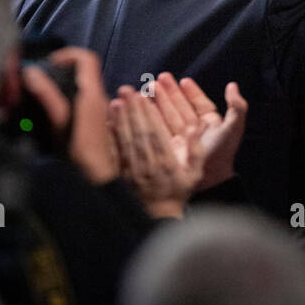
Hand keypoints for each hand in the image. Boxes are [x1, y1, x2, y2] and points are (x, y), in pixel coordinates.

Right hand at [20, 47, 118, 184]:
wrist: (100, 174)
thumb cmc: (81, 148)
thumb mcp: (60, 120)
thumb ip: (47, 95)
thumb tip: (31, 71)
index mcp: (92, 91)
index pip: (86, 57)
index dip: (67, 54)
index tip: (49, 65)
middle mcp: (99, 95)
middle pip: (83, 69)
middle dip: (61, 68)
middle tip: (42, 79)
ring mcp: (98, 106)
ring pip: (82, 83)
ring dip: (63, 83)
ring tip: (44, 93)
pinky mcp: (95, 118)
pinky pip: (82, 97)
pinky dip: (67, 95)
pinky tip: (53, 110)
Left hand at [109, 84, 204, 217]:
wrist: (159, 215)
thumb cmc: (179, 190)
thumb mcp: (194, 173)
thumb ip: (196, 151)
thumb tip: (194, 128)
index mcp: (167, 164)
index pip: (156, 134)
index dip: (148, 115)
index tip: (143, 97)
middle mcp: (148, 166)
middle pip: (139, 134)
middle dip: (132, 110)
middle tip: (127, 90)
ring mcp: (132, 171)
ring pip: (125, 141)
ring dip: (120, 120)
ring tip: (116, 100)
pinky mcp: (121, 174)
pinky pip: (115, 153)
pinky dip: (111, 136)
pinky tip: (108, 121)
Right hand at [148, 73, 247, 191]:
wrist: (207, 180)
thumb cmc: (222, 154)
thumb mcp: (232, 128)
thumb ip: (236, 107)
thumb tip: (232, 85)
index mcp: (210, 124)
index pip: (199, 104)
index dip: (191, 92)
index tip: (184, 81)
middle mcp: (194, 130)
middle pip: (179, 107)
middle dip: (168, 93)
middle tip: (157, 80)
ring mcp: (180, 139)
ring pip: (167, 116)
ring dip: (157, 102)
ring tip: (146, 89)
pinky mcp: (167, 148)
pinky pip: (158, 128)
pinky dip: (149, 117)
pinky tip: (142, 107)